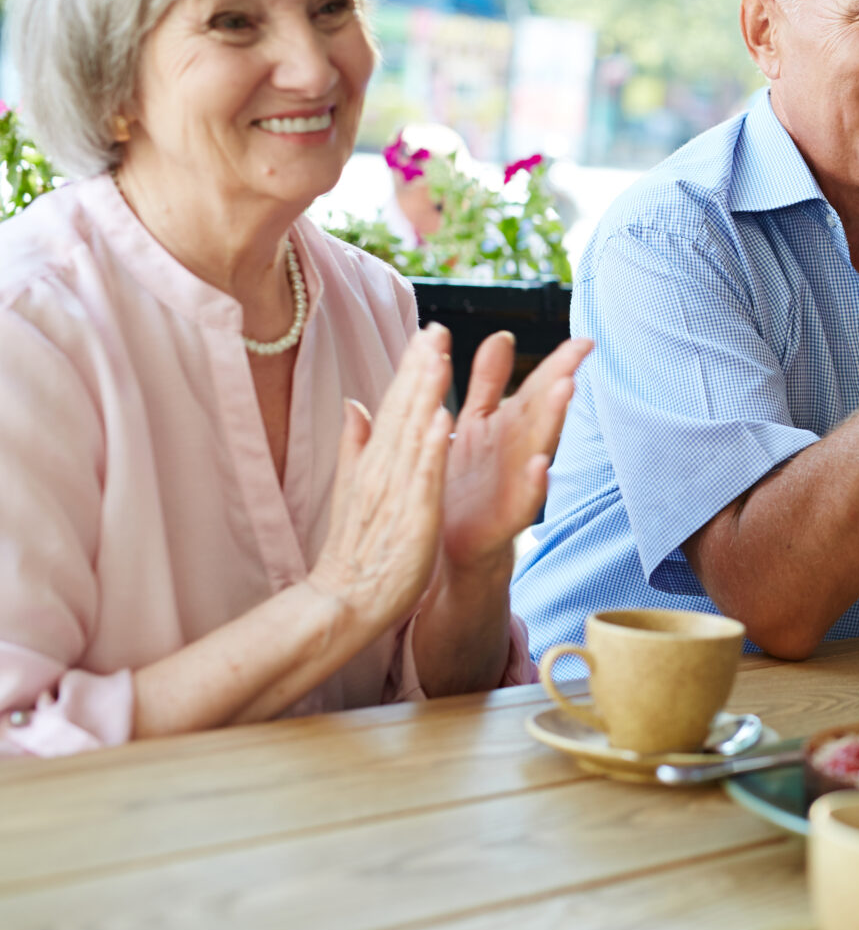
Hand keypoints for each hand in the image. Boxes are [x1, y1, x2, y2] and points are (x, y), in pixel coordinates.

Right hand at [308, 326, 454, 628]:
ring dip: (426, 394)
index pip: (395, 405)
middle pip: (402, 410)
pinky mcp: (411, 517)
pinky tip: (444, 420)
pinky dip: (432, 448)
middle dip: (420, 367)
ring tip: (440, 355)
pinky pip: (423, 478)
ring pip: (412, 434)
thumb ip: (355, 444)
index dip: (412, 367)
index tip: (429, 331)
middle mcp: (383, 468)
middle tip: (436, 326)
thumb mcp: (356, 488)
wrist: (343, 602)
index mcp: (376, 461)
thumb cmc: (358, 549)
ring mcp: (396, 491)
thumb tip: (352, 403)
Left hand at [440, 332, 592, 573]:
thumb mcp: (475, 423)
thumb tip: (503, 335)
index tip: (585, 341)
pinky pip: (523, 500)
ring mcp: (515, 483)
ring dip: (554, 420)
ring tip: (566, 390)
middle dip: (560, 383)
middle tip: (578, 357)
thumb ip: (489, 380)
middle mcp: (518, 450)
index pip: (538, 386)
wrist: (448, 546)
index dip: (560, 362)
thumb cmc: (464, 483)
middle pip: (543, 411)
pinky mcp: (504, 518)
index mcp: (509, 425)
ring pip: (539, 446)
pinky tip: (540, 466)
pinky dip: (534, 484)